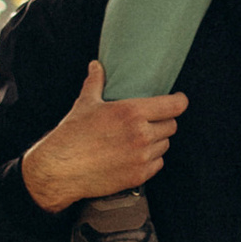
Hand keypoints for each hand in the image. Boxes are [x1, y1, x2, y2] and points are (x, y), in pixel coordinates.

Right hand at [19, 61, 188, 211]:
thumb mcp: (85, 104)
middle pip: (171, 126)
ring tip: (140, 138)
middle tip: (152, 121)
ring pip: (164, 145)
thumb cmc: (72, 135)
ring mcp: (141, 157)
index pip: (174, 106)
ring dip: (157, 141)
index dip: (179, 101)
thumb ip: (96, 82)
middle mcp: (141, 134)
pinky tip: (136, 155)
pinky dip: (151, 159)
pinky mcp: (139, 176)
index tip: (178, 100)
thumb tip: (96, 66)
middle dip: (164, 122)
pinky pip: (157, 164)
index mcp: (132, 112)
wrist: (61, 169)